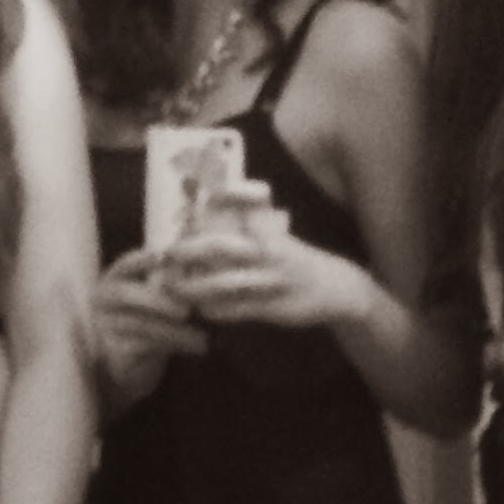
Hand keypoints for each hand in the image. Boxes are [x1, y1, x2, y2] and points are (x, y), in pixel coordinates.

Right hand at [94, 245, 206, 409]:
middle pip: (124, 294)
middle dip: (158, 300)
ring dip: (176, 331)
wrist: (135, 364)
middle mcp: (103, 300)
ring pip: (141, 324)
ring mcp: (105, 326)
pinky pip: (145, 345)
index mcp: (114, 279)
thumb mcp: (160, 294)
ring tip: (202, 338)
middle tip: (187, 311)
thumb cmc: (152, 318)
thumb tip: (195, 250)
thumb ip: (172, 276)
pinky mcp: (116, 350)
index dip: (143, 259)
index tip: (164, 255)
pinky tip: (196, 347)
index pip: (125, 265)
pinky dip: (174, 345)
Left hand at [163, 184, 367, 329]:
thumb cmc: (297, 258)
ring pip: (222, 284)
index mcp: (270, 230)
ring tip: (172, 289)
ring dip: (192, 288)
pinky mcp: (271, 307)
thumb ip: (247, 224)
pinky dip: (214, 310)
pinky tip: (200, 309)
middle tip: (167, 254)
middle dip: (188, 250)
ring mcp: (269, 280)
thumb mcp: (278, 234)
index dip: (228, 194)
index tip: (203, 194)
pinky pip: (234, 310)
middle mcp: (269, 251)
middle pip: (221, 246)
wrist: (336, 289)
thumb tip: (203, 213)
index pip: (249, 202)